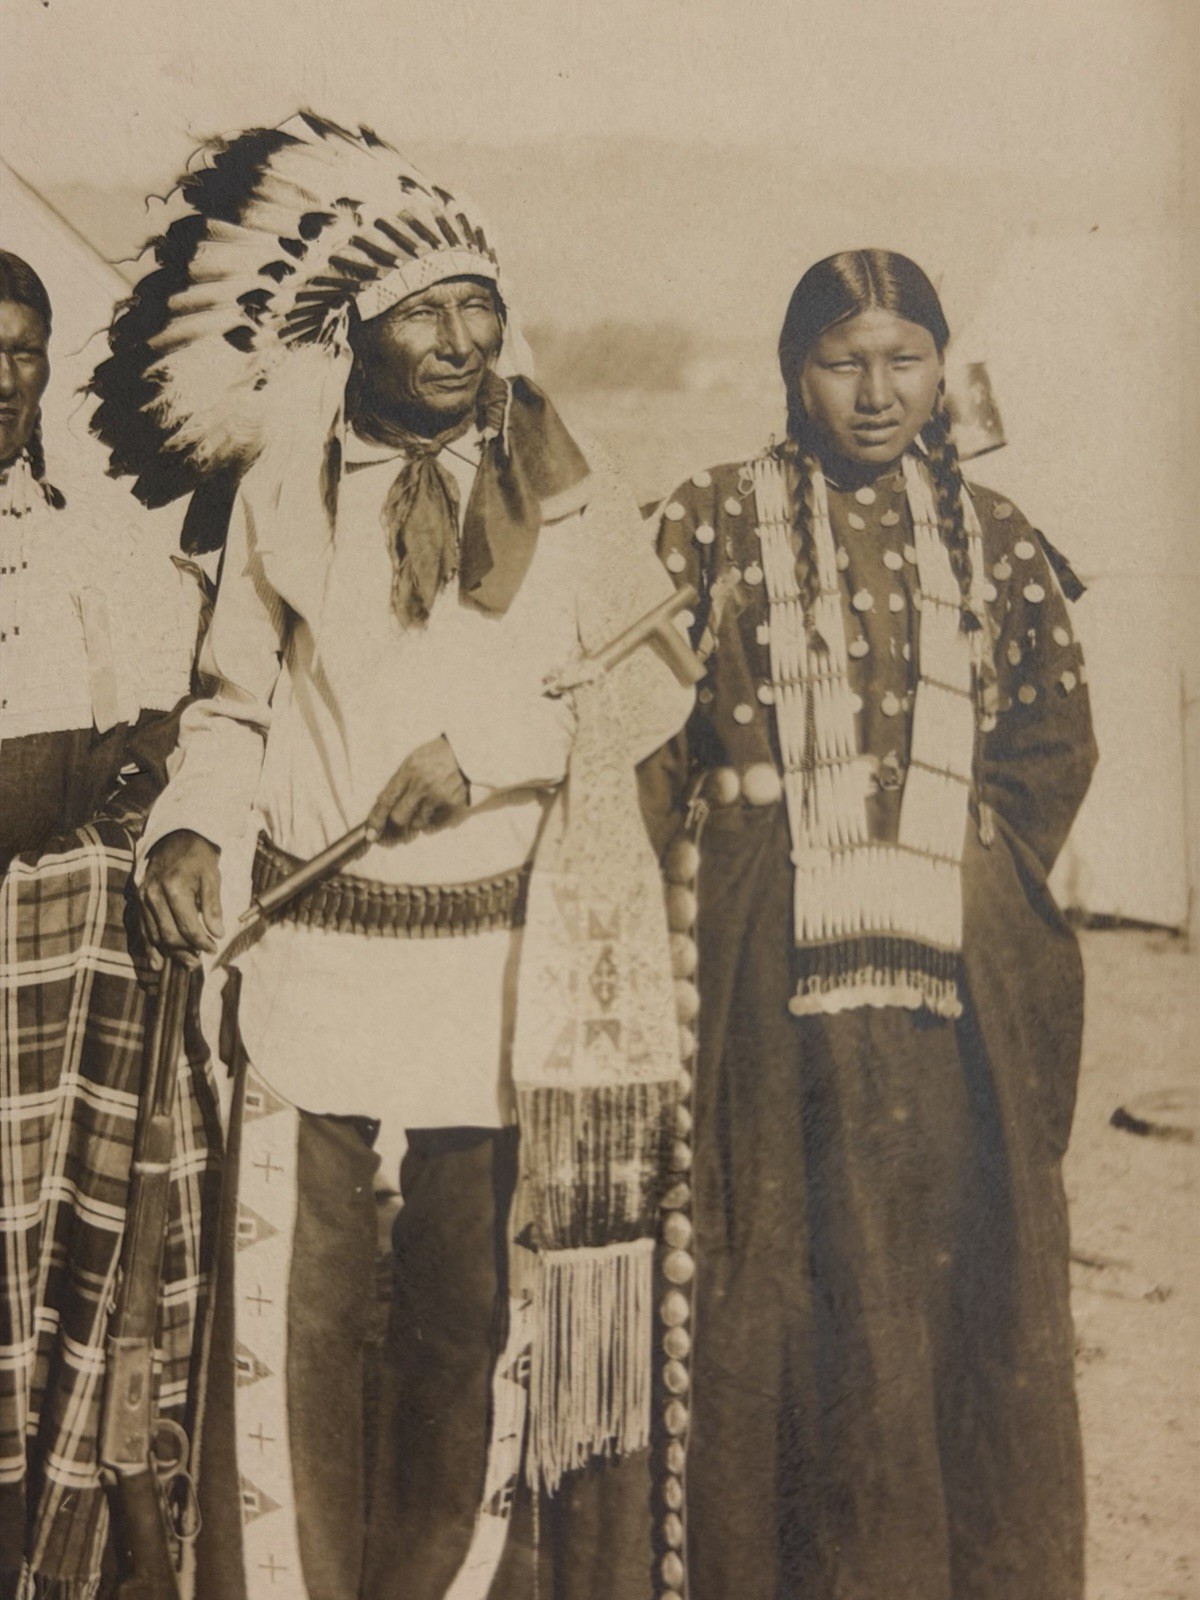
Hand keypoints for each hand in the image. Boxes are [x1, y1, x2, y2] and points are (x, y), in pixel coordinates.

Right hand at [140, 830, 223, 964]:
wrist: (175, 837)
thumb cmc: (198, 857)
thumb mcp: (212, 876)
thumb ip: (213, 906)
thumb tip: (217, 933)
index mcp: (173, 888)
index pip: (187, 927)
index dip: (201, 942)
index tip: (213, 949)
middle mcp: (153, 895)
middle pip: (169, 935)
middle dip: (185, 952)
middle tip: (198, 961)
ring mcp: (142, 898)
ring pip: (154, 935)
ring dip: (170, 953)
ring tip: (186, 962)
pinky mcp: (137, 900)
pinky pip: (142, 928)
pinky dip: (149, 947)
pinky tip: (156, 962)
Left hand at [366, 736, 468, 844]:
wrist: (471, 750)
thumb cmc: (440, 754)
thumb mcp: (416, 759)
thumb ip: (400, 780)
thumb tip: (382, 803)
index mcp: (409, 769)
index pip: (386, 799)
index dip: (376, 819)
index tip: (371, 833)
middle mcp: (422, 783)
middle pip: (399, 817)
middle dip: (395, 827)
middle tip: (396, 833)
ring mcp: (438, 794)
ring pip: (417, 823)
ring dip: (416, 823)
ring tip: (423, 812)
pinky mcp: (453, 803)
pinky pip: (436, 825)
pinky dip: (432, 824)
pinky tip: (434, 814)